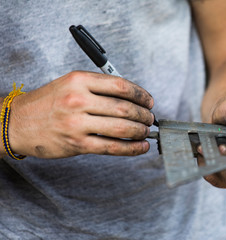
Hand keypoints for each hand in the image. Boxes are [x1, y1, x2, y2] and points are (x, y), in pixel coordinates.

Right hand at [8, 71, 154, 158]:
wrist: (17, 123)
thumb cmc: (48, 102)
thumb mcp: (70, 84)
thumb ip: (98, 88)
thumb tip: (131, 98)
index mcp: (79, 80)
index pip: (121, 85)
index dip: (141, 95)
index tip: (149, 101)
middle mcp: (78, 100)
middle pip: (124, 107)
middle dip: (144, 115)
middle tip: (150, 118)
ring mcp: (77, 123)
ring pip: (121, 128)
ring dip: (140, 131)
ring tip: (146, 131)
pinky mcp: (77, 144)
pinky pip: (111, 147)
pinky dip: (131, 148)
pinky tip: (141, 147)